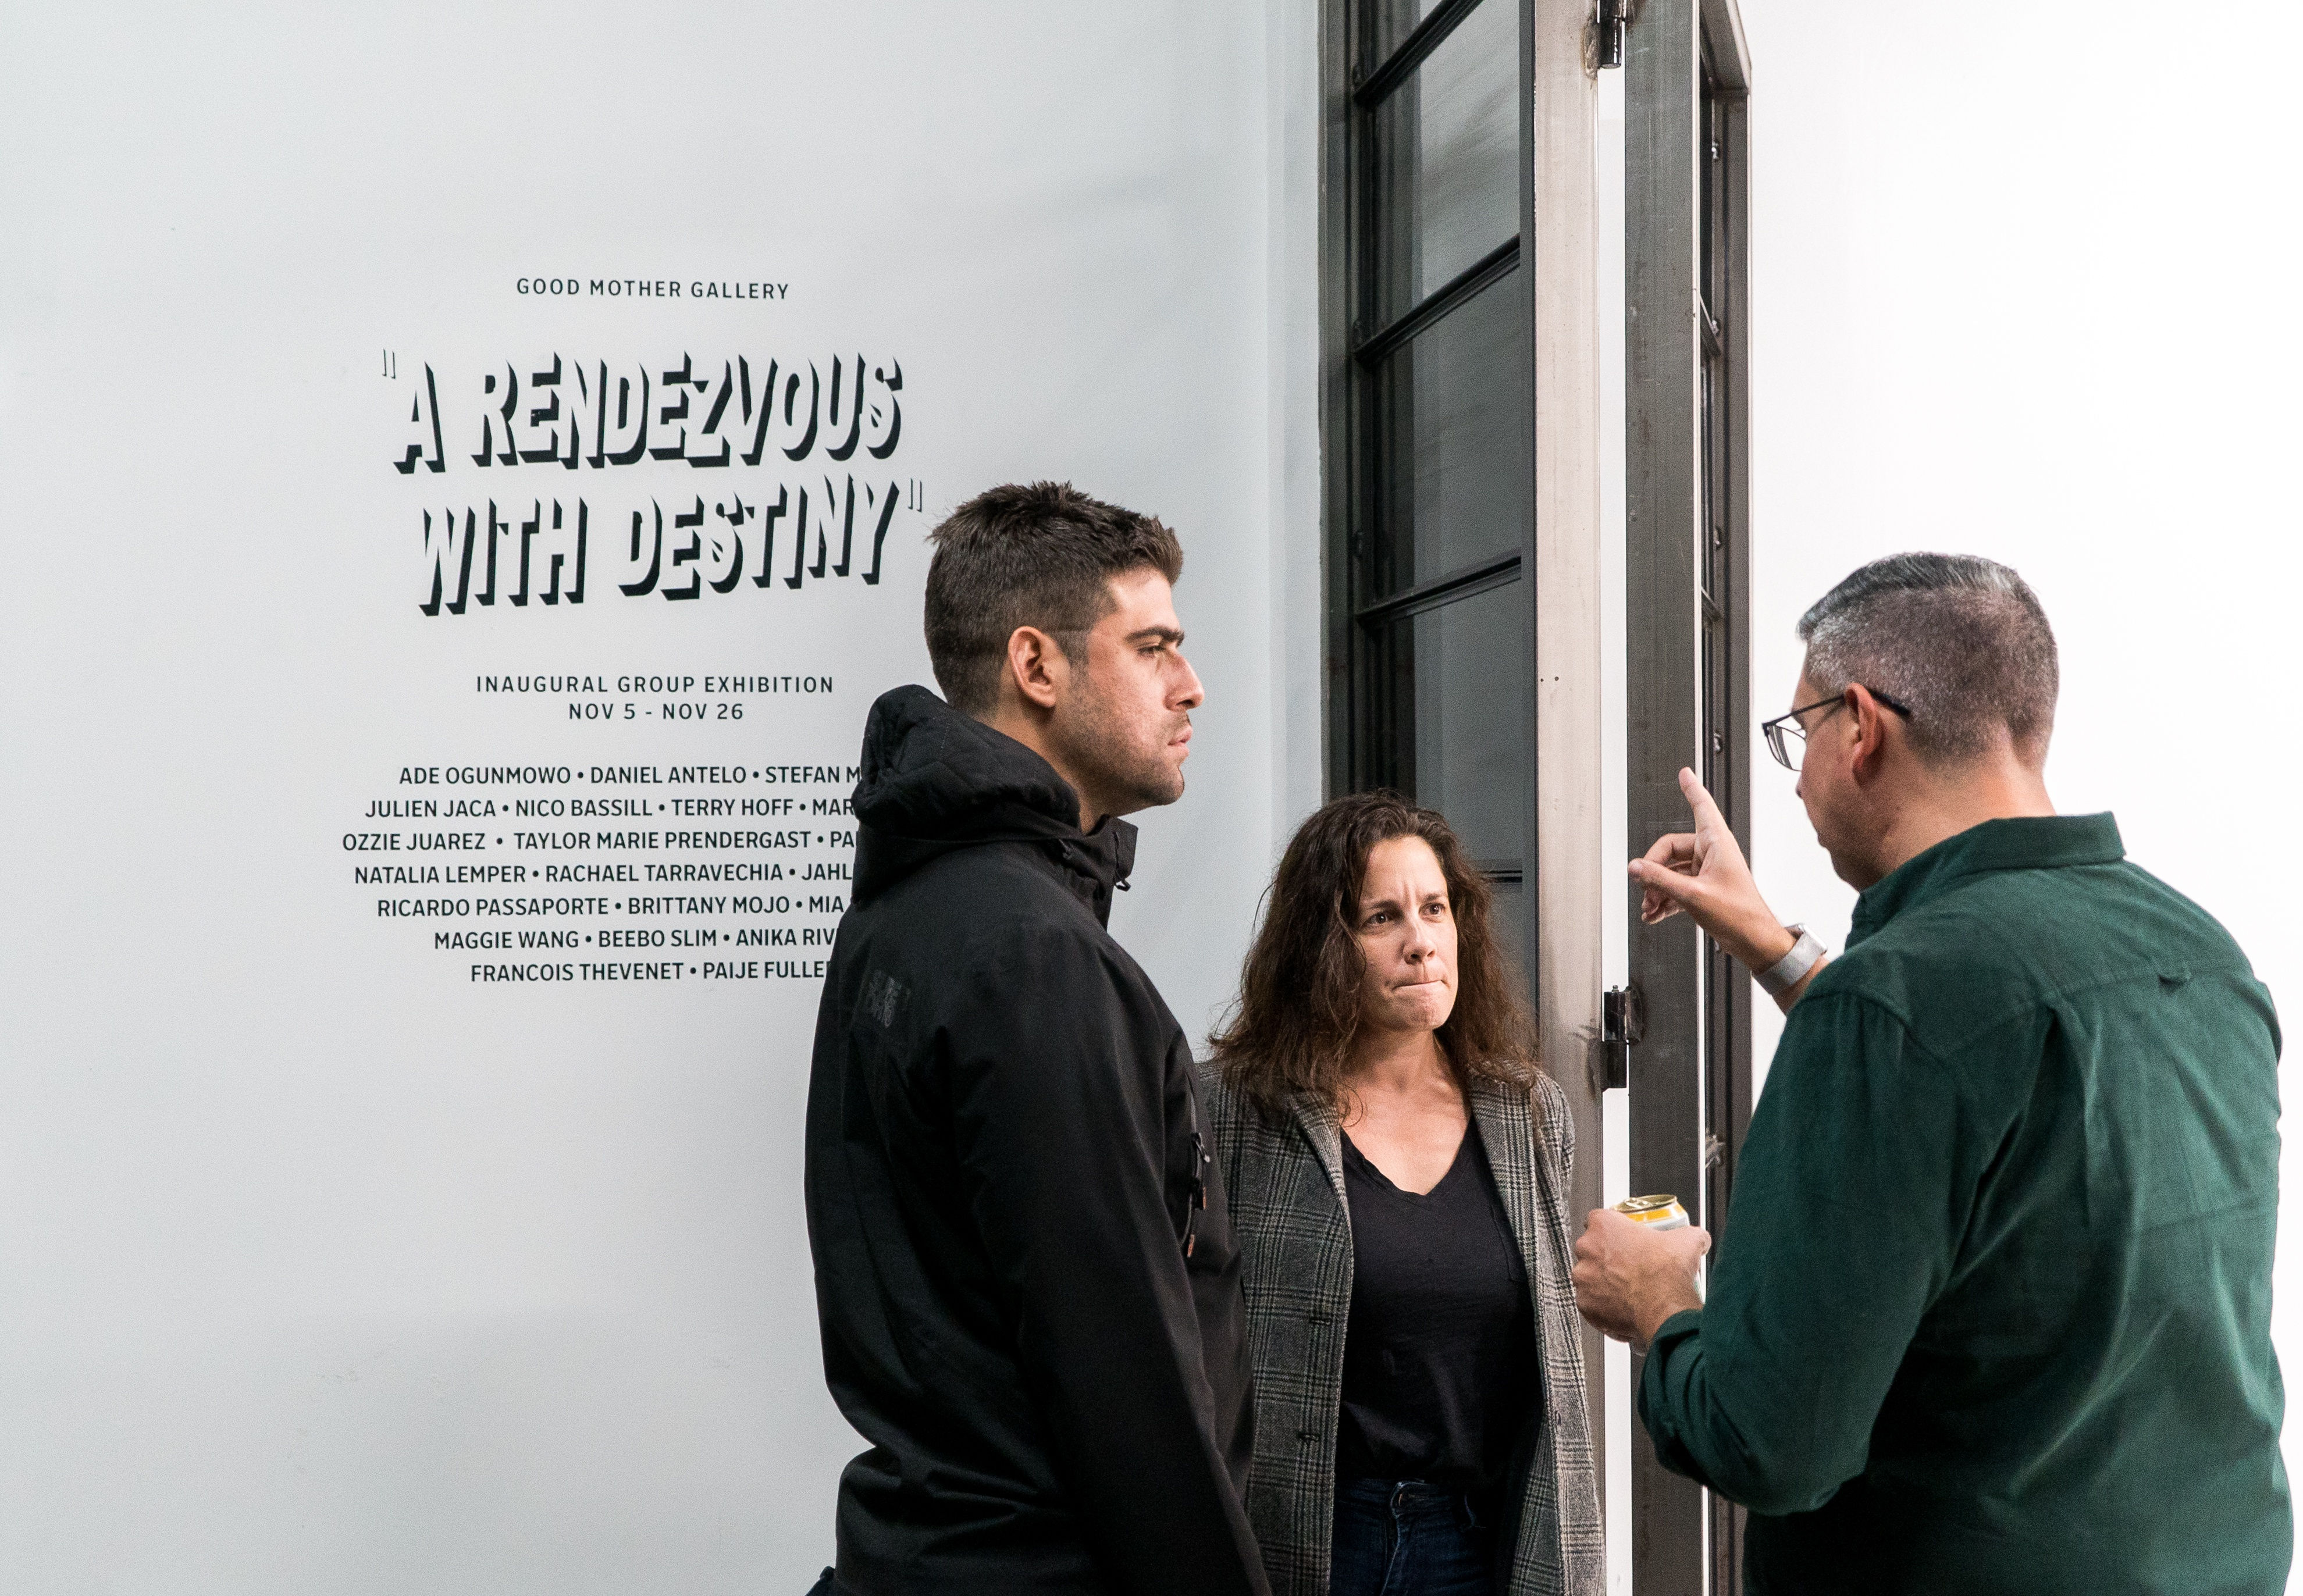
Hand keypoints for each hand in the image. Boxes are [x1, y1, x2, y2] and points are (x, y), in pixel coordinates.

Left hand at [1572, 1207, 1709, 1351]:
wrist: (1664, 1310)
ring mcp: (1583, 1277)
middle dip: (1606, 1257)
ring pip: (1589, 1277)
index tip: (1625, 1239)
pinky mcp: (1584, 1304)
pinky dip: (1604, 1306)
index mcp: (1605, 1226)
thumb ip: (1690, 1234)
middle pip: (1591, 1248)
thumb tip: (1698, 1238)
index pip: (1599, 1219)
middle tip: (1629, 1267)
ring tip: (1627, 1289)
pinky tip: (1623, 1307)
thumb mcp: (1688, 1241)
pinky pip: (1591, 1303)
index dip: (1614, 1230)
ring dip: (1604, 1282)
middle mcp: (1587, 1248)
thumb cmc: (1667, 1274)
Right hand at [1629, 767, 1791, 972]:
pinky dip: (1665, 898)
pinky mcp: (1705, 889)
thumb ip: (1661, 880)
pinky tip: (1656, 913)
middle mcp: (1712, 853)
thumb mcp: (1693, 895)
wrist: (1754, 941)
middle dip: (1654, 870)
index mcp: (1716, 844)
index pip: (1702, 807)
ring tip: (1650, 906)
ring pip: (1672, 870)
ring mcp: (1708, 871)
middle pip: (1671, 849)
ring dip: (1657, 888)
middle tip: (1644, 886)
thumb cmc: (1739, 915)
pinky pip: (1677, 886)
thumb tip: (1637, 868)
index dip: (1692, 789)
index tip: (1685, 774)